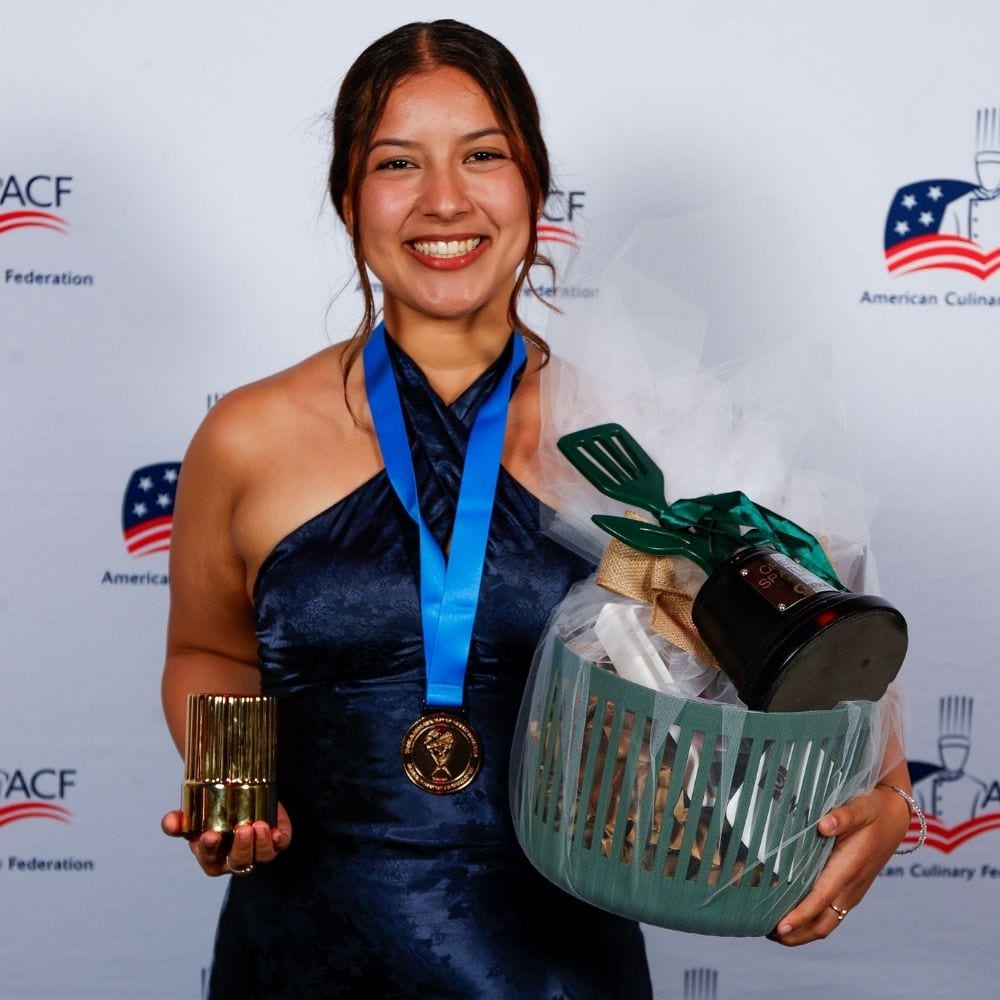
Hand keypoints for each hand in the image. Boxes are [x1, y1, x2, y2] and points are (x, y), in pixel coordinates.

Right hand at [160, 803, 291, 876]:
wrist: (238, 797)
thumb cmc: (210, 815)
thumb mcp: (192, 817)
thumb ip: (177, 821)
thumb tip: (170, 822)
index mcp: (212, 857)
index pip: (210, 858)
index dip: (210, 849)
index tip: (211, 835)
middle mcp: (236, 859)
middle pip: (239, 862)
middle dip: (241, 848)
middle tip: (242, 829)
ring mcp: (258, 852)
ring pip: (262, 857)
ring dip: (261, 844)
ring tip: (259, 826)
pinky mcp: (276, 839)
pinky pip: (281, 845)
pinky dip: (280, 839)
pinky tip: (277, 832)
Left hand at [768, 783, 909, 945]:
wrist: (893, 818)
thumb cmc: (873, 810)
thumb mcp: (860, 807)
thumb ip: (843, 816)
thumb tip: (823, 826)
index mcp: (849, 869)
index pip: (821, 899)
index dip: (800, 915)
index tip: (780, 926)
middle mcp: (851, 887)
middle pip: (823, 924)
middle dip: (795, 934)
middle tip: (764, 931)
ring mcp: (851, 893)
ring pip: (826, 924)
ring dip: (800, 932)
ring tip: (771, 931)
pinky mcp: (849, 891)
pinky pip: (829, 915)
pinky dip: (809, 922)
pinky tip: (789, 916)